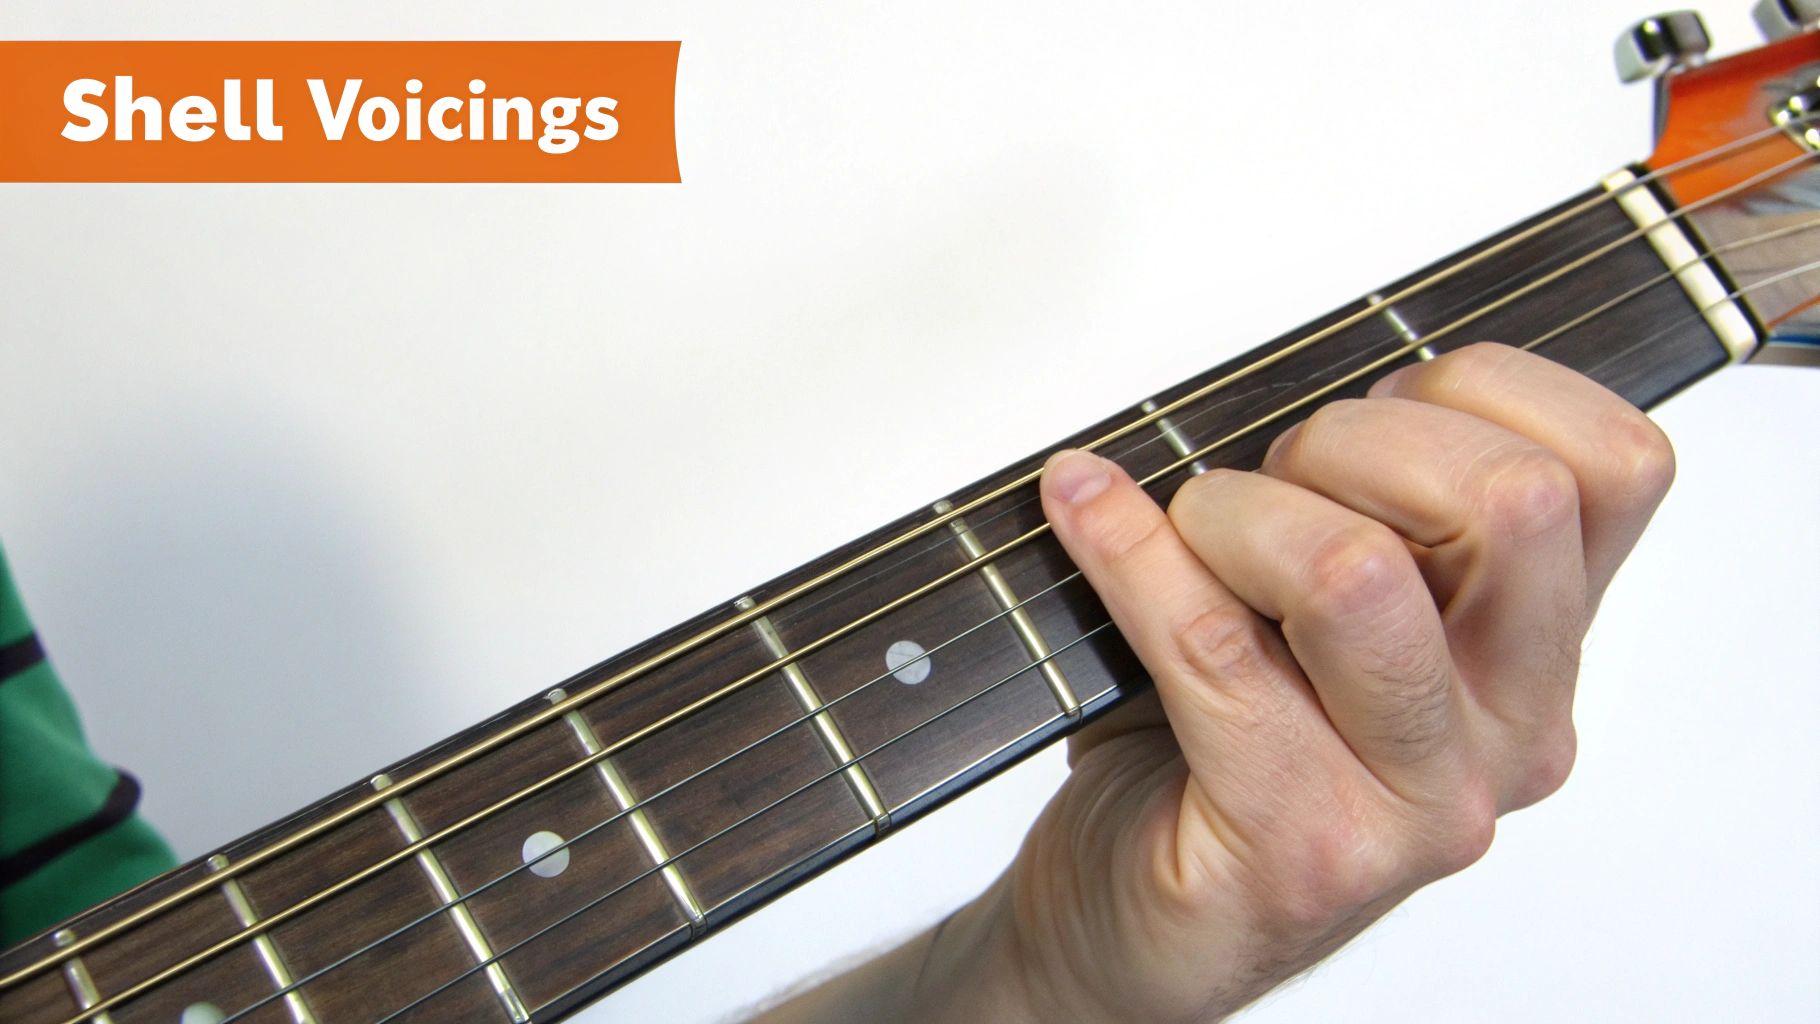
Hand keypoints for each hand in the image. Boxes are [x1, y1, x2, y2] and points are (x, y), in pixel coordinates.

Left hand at [752, 343, 1673, 1022]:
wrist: (1129, 913)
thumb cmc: (1212, 744)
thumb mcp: (1317, 604)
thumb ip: (1361, 501)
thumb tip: (1307, 370)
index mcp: (1539, 648)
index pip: (1614, 464)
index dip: (1480, 391)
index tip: (1375, 412)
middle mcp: (1513, 727)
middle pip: (1513, 498)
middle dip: (1353, 440)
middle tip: (1262, 485)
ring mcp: (1421, 800)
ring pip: (1360, 573)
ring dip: (1239, 510)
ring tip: (1183, 530)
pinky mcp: (1305, 844)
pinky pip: (1214, 645)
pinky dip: (1130, 553)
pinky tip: (1085, 515)